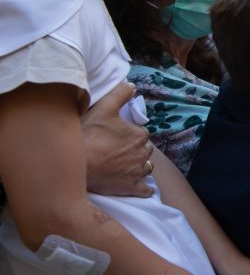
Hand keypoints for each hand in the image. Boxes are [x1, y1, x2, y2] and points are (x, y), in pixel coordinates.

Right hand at [81, 83, 154, 197]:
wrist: (78, 163)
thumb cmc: (89, 134)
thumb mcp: (104, 108)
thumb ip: (119, 94)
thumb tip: (131, 85)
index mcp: (139, 135)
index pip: (141, 133)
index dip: (130, 135)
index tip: (116, 137)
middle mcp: (143, 153)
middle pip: (144, 150)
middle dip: (135, 150)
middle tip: (118, 151)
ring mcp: (138, 172)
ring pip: (146, 167)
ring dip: (139, 166)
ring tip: (123, 166)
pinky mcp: (131, 187)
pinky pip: (145, 189)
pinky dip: (142, 188)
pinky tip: (135, 185)